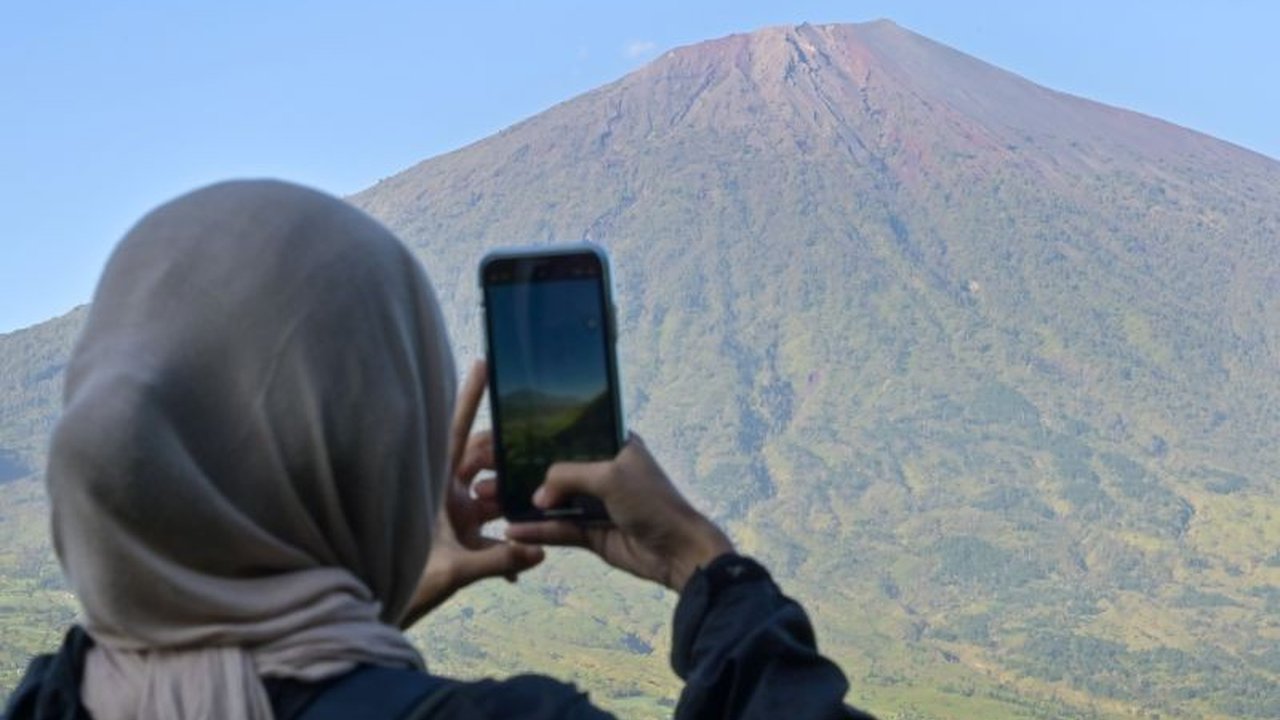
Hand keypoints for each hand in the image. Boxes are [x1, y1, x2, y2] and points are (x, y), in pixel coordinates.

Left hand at [400, 361, 543, 628]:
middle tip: (529, 454)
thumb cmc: (398, 582)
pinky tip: (519, 565)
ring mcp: (451, 514)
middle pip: (483, 457)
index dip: (470, 396)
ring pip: (491, 492)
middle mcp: (442, 492)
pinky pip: (491, 534)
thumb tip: (538, 551)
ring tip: (531, 508)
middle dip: (505, 455)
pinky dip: (505, 547)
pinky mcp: (457, 538)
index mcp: (432, 484)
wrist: (373, 610)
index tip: (485, 363)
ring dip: (511, 500)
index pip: (456, 430)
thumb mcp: (449, 571)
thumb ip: (496, 560)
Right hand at [505, 435, 732, 592]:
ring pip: (552, 501)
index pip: (569, 435)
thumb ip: (568, 476)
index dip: (537, 438)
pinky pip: (558, 529)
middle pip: (555, 469)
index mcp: (613, 445)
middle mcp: (602, 471)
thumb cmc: (652, 502)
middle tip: (486, 474)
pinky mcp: (591, 532)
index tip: (503, 438)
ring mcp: (596, 503)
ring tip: (487, 502)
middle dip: (521, 473)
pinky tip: (512, 532)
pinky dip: (537, 530)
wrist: (677, 551)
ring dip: (523, 503)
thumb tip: (538, 494)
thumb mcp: (609, 476)